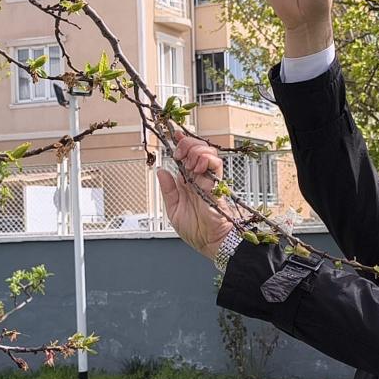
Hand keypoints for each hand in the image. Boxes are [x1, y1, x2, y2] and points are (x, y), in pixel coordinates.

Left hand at [155, 134, 235, 260]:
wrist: (209, 243)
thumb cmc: (195, 230)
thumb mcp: (173, 209)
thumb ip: (167, 190)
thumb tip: (161, 171)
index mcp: (187, 182)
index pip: (185, 156)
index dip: (181, 143)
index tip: (174, 135)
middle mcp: (198, 178)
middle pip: (197, 148)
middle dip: (186, 144)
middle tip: (178, 153)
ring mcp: (208, 179)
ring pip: (207, 152)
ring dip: (195, 150)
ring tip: (187, 162)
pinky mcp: (217, 183)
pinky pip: (215, 164)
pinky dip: (206, 159)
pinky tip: (196, 167)